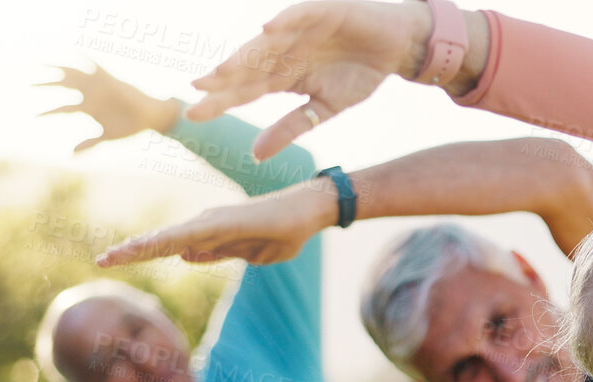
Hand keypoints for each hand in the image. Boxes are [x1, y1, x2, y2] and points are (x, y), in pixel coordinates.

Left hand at [39, 64, 181, 153]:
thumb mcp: (106, 137)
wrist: (150, 117)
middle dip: (47, 83)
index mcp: (87, 108)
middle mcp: (89, 94)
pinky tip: (72, 51)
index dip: (48, 112)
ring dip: (59, 68)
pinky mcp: (109, 78)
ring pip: (73, 73)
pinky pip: (94, 65)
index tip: (34, 117)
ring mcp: (98, 85)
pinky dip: (83, 58)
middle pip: (63, 85)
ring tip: (43, 63)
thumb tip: (70, 155)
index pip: (63, 108)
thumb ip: (89, 144)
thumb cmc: (129, 127)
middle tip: (29, 83)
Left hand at [97, 180, 336, 266]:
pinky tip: (157, 247)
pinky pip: (197, 233)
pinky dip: (174, 240)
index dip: (140, 253)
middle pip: (162, 240)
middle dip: (132, 251)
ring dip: (146, 247)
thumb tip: (183, 256)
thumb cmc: (282, 230)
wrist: (309, 210)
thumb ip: (215, 253)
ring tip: (117, 254)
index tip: (112, 261)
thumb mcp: (246, 252)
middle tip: (101, 260)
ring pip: (173, 236)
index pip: (167, 246)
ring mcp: (216, 222)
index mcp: (209, 233)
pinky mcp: (230, 221)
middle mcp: (206, 224)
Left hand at [187, 1, 423, 160]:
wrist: (398, 47)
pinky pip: (300, 15)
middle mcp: (285, 51)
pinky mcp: (323, 12)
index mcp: (284, 75)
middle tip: (198, 90)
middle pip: (249, 67)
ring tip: (223, 69)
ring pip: (267, 44)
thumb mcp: (324, 110)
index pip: (246, 90)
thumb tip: (255, 155)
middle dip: (224, 79)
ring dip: (246, 55)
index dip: (221, 100)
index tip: (194, 114)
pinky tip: (267, 31)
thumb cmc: (361, 75)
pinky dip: (284, 22)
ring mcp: (300, 31)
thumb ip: (290, 128)